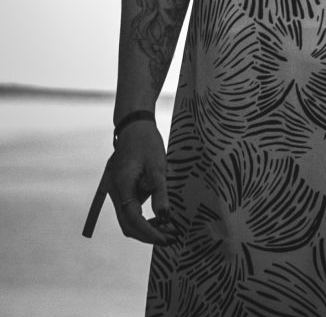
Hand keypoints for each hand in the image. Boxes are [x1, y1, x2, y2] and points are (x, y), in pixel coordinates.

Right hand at [106, 121, 176, 244]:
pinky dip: (144, 218)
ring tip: (169, 228)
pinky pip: (131, 210)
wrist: (134, 125)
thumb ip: (160, 191)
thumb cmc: (146, 142)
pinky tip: (160, 217)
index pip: (133, 219)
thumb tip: (164, 217)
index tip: (166, 239)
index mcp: (122, 186)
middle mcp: (116, 192)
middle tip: (170, 237)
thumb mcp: (157, 165)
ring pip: (128, 220)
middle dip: (148, 234)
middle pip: (128, 224)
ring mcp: (117, 192)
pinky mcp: (123, 190)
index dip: (149, 232)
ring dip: (146, 227)